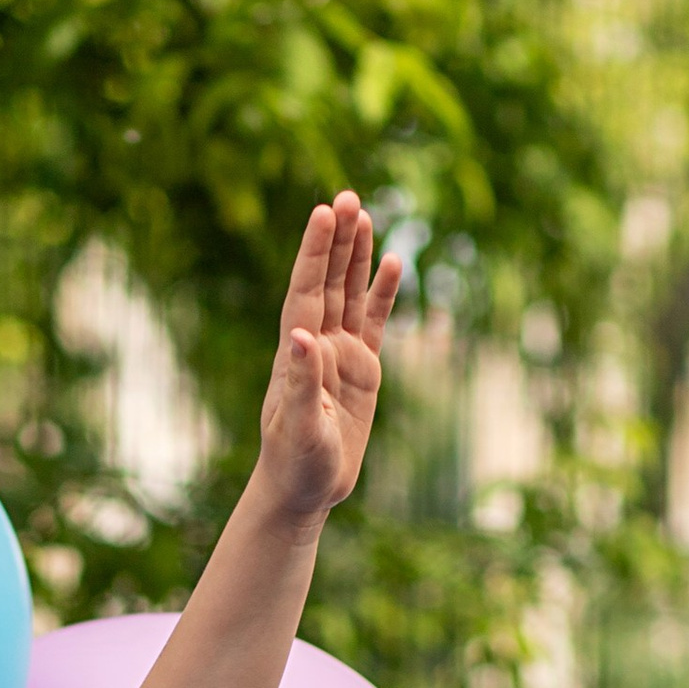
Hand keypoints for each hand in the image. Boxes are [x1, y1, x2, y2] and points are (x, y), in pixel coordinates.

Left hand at [256, 192, 404, 518]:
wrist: (304, 491)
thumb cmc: (296, 464)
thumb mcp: (300, 427)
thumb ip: (302, 383)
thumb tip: (302, 336)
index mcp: (298, 353)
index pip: (307, 291)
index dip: (314, 252)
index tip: (324, 212)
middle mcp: (317, 344)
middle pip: (328, 281)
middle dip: (337, 240)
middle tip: (347, 197)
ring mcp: (340, 355)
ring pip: (349, 294)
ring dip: (355, 256)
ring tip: (363, 214)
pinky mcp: (362, 370)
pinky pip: (374, 323)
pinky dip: (381, 294)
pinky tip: (393, 263)